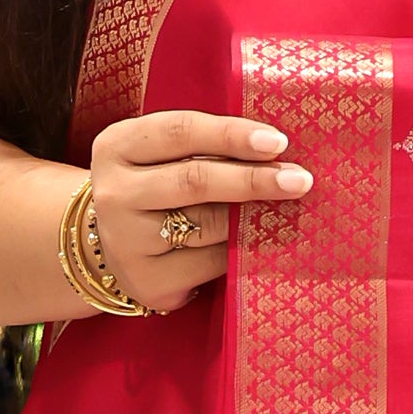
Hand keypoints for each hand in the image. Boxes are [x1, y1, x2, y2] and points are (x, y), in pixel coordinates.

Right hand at [82, 108, 313, 313]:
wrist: (113, 246)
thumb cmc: (155, 187)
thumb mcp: (163, 156)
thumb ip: (205, 146)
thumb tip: (276, 150)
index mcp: (118, 146)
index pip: (181, 131)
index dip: (232, 134)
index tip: (277, 142)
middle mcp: (115, 193)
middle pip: (195, 180)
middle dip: (253, 178)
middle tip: (299, 180)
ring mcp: (127, 242)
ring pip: (208, 225)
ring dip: (253, 217)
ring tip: (284, 209)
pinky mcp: (149, 282)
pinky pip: (212, 263)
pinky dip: (240, 250)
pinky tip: (255, 242)